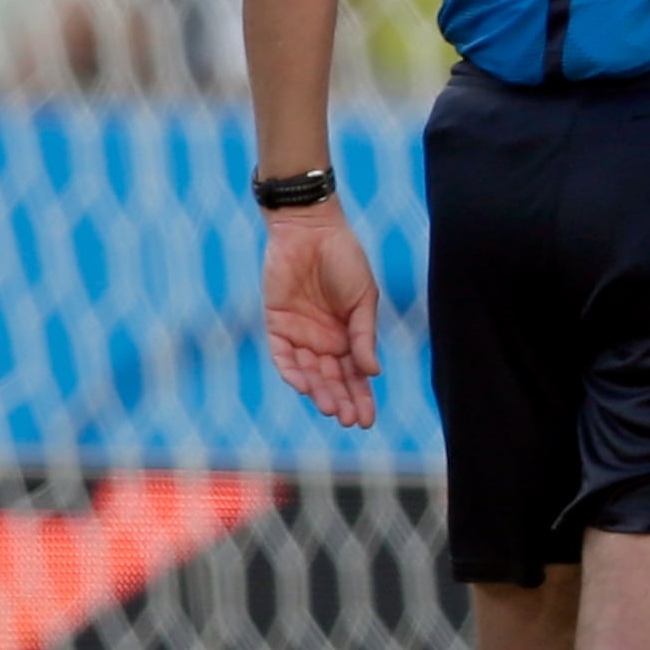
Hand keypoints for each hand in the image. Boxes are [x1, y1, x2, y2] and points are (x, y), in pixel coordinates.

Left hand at [263, 203, 380, 429]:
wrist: (311, 229)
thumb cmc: (345, 259)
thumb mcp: (363, 299)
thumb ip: (364, 335)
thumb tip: (373, 373)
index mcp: (348, 335)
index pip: (355, 375)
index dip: (362, 398)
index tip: (367, 420)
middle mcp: (324, 340)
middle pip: (333, 380)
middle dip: (342, 401)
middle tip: (350, 420)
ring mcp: (300, 334)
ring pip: (309, 373)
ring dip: (319, 392)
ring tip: (331, 408)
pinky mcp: (277, 324)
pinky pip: (283, 356)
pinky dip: (292, 371)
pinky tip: (304, 385)